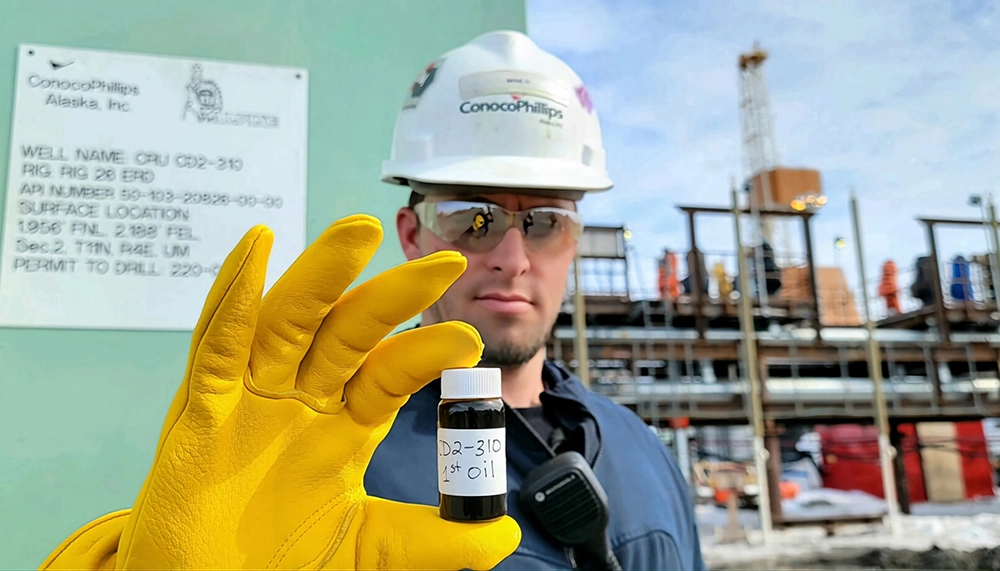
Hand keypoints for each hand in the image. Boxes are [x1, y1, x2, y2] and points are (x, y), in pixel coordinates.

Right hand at [67, 215, 519, 568]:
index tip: (468, 342)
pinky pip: (215, 346)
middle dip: (392, 296)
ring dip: (320, 274)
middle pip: (349, 332)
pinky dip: (232, 296)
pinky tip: (256, 248)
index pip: (390, 373)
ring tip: (357, 232)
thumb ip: (435, 543)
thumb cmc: (278, 564)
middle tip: (445, 263)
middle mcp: (301, 400)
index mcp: (343, 425)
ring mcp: (250, 399)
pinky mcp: (199, 410)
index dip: (425, 353)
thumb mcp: (371, 550)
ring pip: (288, 322)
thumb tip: (504, 535)